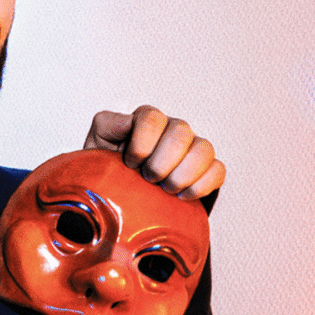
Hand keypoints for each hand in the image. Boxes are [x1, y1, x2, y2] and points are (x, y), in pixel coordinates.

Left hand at [83, 105, 225, 199]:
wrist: (120, 196)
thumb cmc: (106, 170)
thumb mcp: (96, 146)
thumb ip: (106, 129)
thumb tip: (124, 126)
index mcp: (143, 120)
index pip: (151, 117)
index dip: (142, 144)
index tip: (130, 163)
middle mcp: (170, 129)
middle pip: (180, 131)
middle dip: (162, 161)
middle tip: (148, 179)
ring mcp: (191, 148)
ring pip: (204, 148)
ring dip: (183, 174)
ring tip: (165, 190)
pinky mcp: (206, 169)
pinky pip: (217, 170)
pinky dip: (201, 185)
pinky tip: (183, 197)